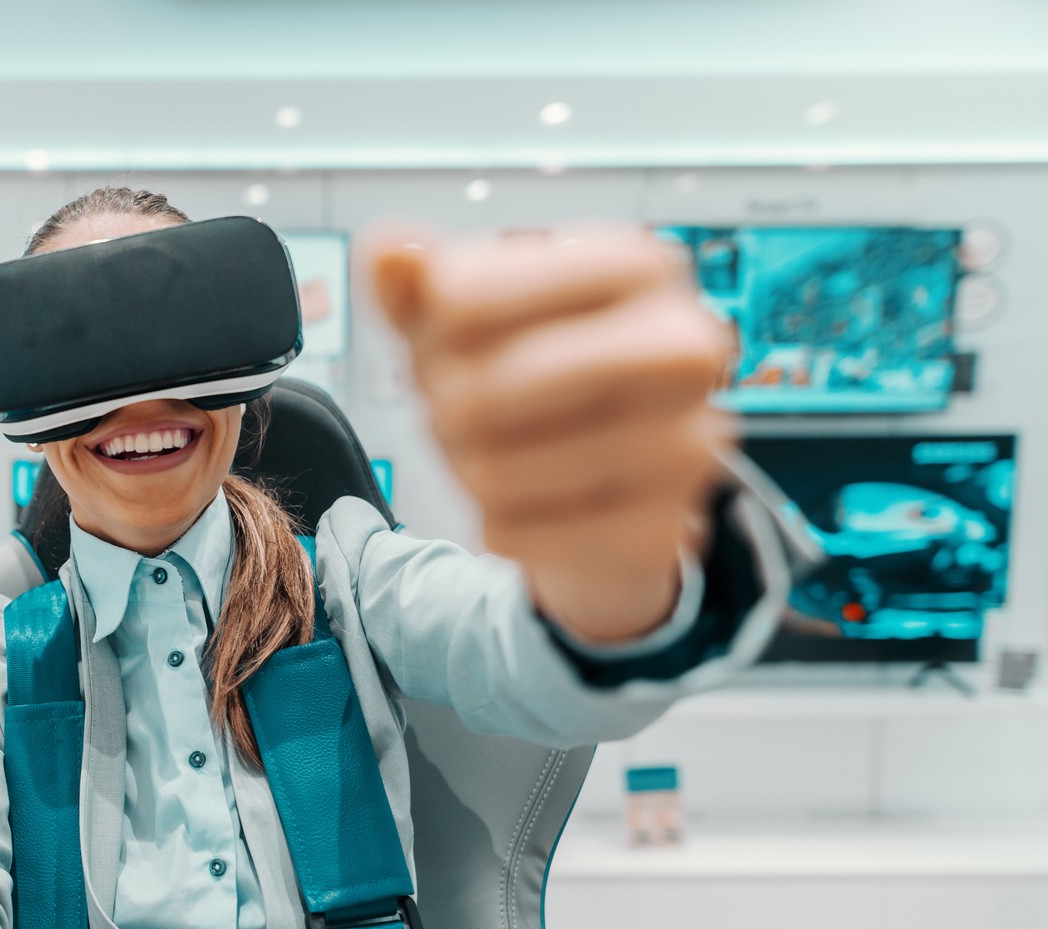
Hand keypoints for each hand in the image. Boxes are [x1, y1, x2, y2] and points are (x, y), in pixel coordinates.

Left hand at [370, 226, 734, 643]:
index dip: (427, 333)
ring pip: (493, 468)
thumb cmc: (536, 382)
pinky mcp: (659, 528)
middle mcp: (681, 344)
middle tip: (461, 412)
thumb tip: (386, 253)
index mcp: (635, 263)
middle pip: (477, 389)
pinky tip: (529, 506)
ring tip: (499, 455)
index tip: (451, 342)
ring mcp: (684, 442)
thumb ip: (420, 284)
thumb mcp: (472, 319)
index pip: (459, 296)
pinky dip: (499, 526)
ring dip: (469, 471)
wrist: (615, 486)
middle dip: (444, 410)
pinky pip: (516, 534)